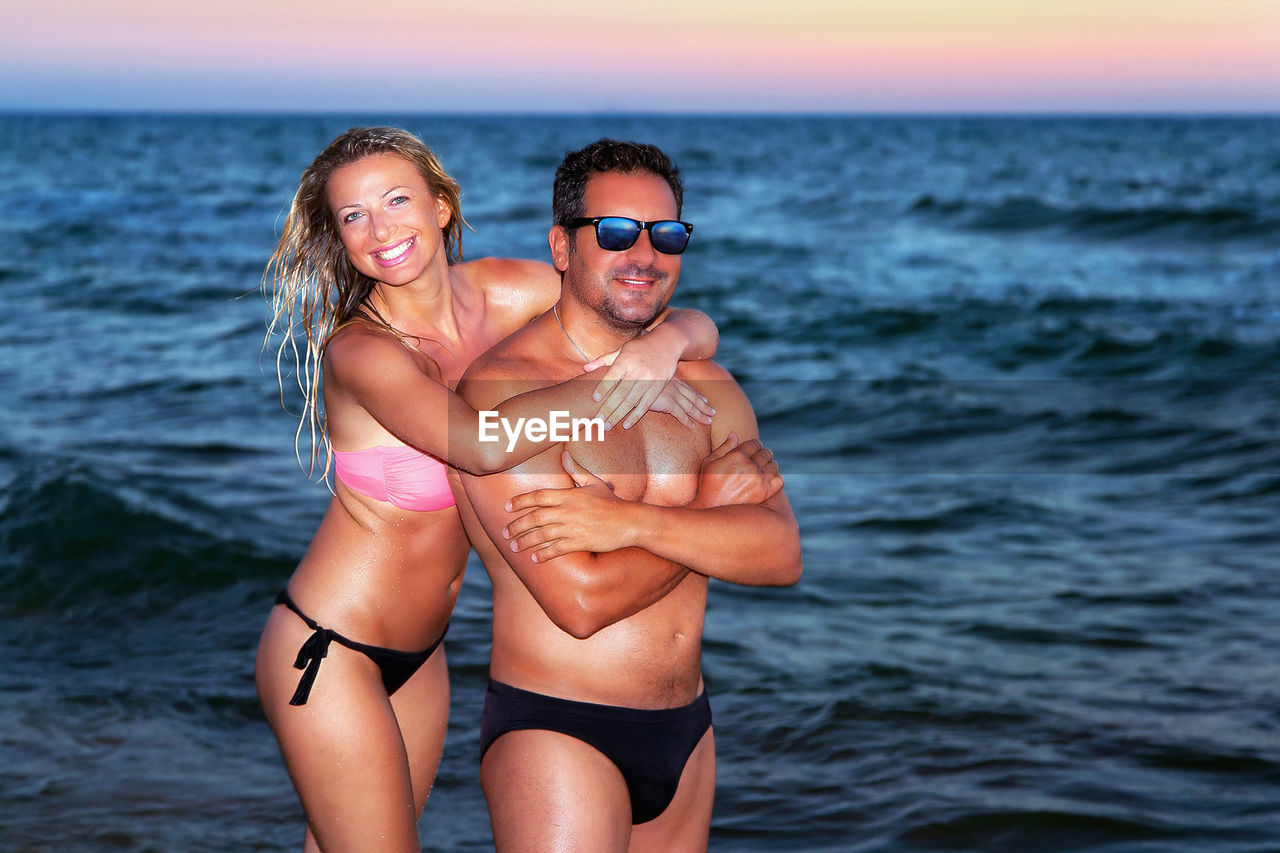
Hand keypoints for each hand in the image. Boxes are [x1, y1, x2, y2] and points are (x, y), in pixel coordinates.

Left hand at [502, 451, 632, 561]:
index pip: (538, 496)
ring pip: (542, 535)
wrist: (629, 521)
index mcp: (569, 495)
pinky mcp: (580, 542)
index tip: (506, 507)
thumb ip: (575, 470)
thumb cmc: (611, 502)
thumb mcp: (593, 482)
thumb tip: (564, 454)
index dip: (520, 501)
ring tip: (514, 547)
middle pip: (535, 517)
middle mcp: (568, 510)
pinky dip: (544, 554)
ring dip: (525, 541)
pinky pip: (557, 549)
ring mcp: (574, 527)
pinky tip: (534, 558)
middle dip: (517, 526)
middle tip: (505, 533)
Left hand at [585, 333, 711, 428]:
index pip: (613, 375)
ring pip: (632, 401)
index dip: (604, 387)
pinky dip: (636, 416)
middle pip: (621, 393)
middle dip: (608, 408)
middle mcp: (638, 371)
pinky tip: (626, 424)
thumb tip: (585, 368)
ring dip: (619, 415)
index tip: (594, 398)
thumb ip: (604, 360)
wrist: (668, 343)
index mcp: (626, 360)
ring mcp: (649, 380)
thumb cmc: (640, 347)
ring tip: (607, 426)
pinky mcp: (658, 387)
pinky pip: (646, 404)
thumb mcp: (622, 349)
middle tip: (597, 421)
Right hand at [693, 433, 783, 507]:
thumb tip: (734, 434)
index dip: (755, 445)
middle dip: (763, 454)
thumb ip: (724, 447)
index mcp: (737, 455)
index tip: (753, 449)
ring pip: (774, 465)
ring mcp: (759, 480)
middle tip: (759, 459)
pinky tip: (768, 481)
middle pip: (766, 453)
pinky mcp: (765, 493)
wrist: (711, 509)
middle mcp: (750, 466)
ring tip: (763, 470)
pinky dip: (776, 479)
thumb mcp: (709, 462)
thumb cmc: (708, 484)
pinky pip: (780, 480)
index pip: (755, 443)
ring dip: (770, 465)